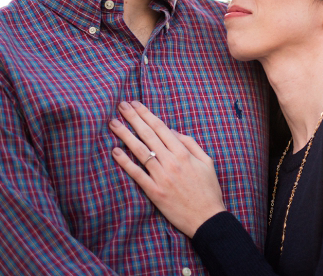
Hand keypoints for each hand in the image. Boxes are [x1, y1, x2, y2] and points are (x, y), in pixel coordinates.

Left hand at [109, 101, 226, 237]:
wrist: (207, 218)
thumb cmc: (209, 189)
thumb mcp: (207, 162)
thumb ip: (190, 144)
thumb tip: (172, 131)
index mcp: (184, 153)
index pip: (161, 128)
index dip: (146, 114)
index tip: (135, 104)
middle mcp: (171, 162)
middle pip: (148, 135)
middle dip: (133, 118)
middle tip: (121, 106)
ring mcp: (161, 177)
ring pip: (140, 151)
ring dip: (125, 135)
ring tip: (113, 123)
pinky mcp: (154, 192)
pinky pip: (137, 174)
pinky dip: (125, 162)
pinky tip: (115, 151)